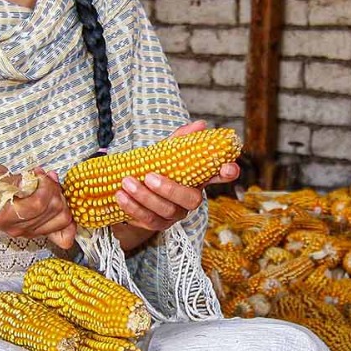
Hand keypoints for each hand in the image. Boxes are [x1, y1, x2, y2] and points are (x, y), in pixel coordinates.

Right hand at [0, 164, 75, 249]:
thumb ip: (14, 180)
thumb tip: (32, 180)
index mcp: (4, 216)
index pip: (38, 204)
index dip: (46, 186)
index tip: (39, 174)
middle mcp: (17, 228)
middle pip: (54, 211)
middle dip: (55, 190)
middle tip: (45, 177)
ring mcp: (27, 232)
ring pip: (62, 220)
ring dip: (62, 199)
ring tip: (50, 186)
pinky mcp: (35, 232)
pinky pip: (61, 234)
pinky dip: (67, 218)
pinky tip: (60, 203)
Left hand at [113, 120, 239, 233]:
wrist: (130, 192)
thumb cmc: (153, 169)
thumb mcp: (164, 153)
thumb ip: (180, 140)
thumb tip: (199, 125)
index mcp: (196, 179)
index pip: (219, 176)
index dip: (227, 173)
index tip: (229, 167)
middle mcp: (190, 199)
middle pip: (191, 200)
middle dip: (169, 189)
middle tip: (149, 176)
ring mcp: (175, 214)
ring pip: (166, 210)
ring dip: (144, 196)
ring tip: (126, 182)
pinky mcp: (157, 225)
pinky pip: (147, 219)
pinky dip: (133, 207)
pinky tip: (121, 196)